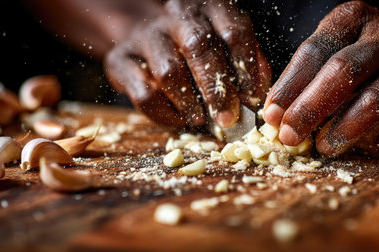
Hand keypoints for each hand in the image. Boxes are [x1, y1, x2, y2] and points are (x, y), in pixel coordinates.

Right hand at [104, 0, 270, 127]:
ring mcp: (145, 36)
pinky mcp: (120, 60)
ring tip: (201, 119)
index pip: (234, 31)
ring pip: (169, 73)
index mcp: (210, 7)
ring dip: (190, 104)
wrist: (145, 38)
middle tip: (228, 119)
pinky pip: (145, 94)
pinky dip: (165, 114)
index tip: (252, 99)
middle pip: (199, 48)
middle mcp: (176, 15)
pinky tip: (179, 120)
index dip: (246, 68)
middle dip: (217, 89)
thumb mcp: (226, 46)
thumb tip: (259, 96)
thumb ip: (247, 64)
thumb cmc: (195, 49)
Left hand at [263, 1, 378, 155]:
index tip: (272, 115)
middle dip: (311, 108)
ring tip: (322, 147)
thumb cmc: (357, 52)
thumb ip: (305, 75)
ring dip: (343, 129)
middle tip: (290, 135)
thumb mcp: (331, 48)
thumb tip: (275, 116)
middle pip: (342, 71)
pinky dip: (377, 138)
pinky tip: (360, 146)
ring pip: (375, 99)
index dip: (289, 86)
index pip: (314, 52)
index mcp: (352, 18)